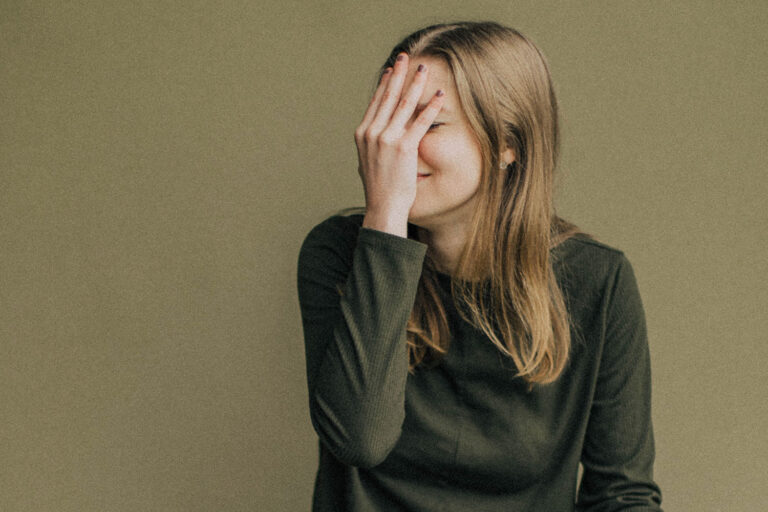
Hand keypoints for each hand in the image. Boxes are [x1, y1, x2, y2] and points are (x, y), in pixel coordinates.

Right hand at [354, 53, 444, 233]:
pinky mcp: (404, 147)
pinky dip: (431, 107)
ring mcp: (387, 139)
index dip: (385, 84)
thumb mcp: (369, 162)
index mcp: (363, 134)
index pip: (375, 102)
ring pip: (404, 104)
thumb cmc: (380, 189)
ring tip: (424, 70)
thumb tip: (377, 138)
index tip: (391, 70)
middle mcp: (372, 133)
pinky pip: (420, 122)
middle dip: (398, 75)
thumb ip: (373, 145)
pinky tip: (439, 95)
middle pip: (388, 97)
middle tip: (405, 57)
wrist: (383, 207)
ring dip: (416, 84)